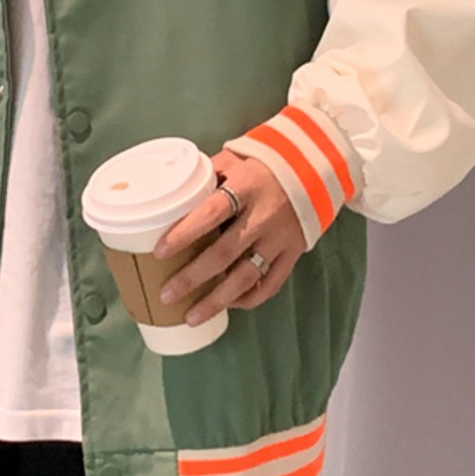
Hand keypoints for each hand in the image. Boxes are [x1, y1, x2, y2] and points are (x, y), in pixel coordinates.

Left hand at [153, 150, 305, 326]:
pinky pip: (271, 283)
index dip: (185, 233)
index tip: (159, 252)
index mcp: (245, 188)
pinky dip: (249, 298)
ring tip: (190, 316)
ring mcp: (280, 239)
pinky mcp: (293, 253)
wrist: (314, 168)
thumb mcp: (234, 159)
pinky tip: (228, 305)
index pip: (210, 213)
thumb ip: (207, 177)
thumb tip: (172, 196)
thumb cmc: (264, 162)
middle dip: (192, 278)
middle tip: (166, 294)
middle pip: (224, 253)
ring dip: (216, 300)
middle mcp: (263, 216)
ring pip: (246, 277)